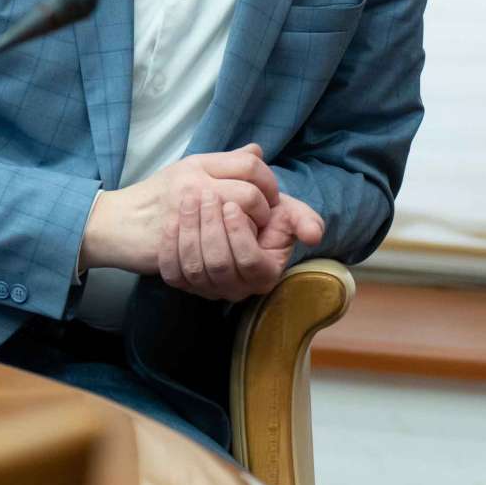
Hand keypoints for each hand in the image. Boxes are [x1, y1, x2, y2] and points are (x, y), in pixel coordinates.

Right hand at [80, 144, 281, 274]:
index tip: (267, 197)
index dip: (268, 182)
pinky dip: (232, 247)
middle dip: (264, 210)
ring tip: (247, 236)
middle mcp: (195, 182)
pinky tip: (229, 249)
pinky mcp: (182, 237)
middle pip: (251, 192)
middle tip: (261, 221)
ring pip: (240, 217)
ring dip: (251, 230)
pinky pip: (222, 242)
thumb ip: (225, 163)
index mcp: (199, 164)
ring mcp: (188, 210)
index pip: (251, 164)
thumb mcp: (188, 170)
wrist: (115, 223)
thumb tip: (257, 151)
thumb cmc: (154, 198)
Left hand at [157, 182, 323, 302]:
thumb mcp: (287, 213)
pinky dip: (171, 245)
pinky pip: (172, 272)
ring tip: (189, 199)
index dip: (239, 233)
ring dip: (189, 231)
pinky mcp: (184, 284)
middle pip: (219, 265)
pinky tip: (172, 219)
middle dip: (211, 227)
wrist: (233, 220)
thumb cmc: (263, 217)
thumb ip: (303, 220)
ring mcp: (208, 289)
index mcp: (264, 274)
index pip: (249, 261)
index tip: (232, 203)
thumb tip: (314, 234)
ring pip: (195, 268)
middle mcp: (237, 289)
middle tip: (206, 195)